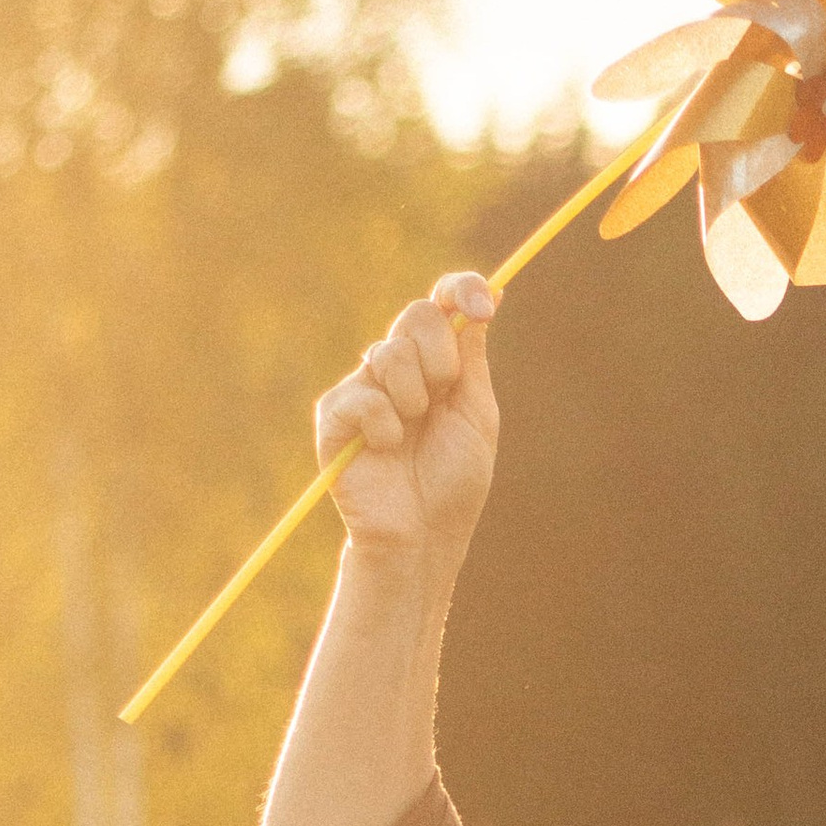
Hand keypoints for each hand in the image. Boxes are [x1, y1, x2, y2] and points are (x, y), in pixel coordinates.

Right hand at [313, 274, 500, 579]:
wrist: (424, 535)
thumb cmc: (453, 481)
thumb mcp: (475, 412)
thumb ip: (472, 356)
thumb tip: (491, 293)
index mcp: (436, 363)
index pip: (442, 303)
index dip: (460, 290)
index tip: (480, 304)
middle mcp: (398, 368)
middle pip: (416, 316)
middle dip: (440, 356)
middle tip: (442, 397)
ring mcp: (363, 388)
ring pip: (389, 353)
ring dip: (414, 398)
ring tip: (411, 435)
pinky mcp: (335, 416)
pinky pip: (363, 396)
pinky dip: (385, 425)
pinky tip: (386, 450)